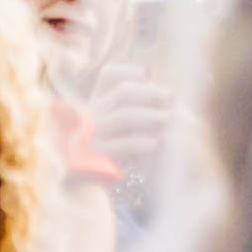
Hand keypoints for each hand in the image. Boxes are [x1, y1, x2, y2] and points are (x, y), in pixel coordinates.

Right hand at [86, 61, 174, 181]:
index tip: (149, 75)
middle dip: (152, 93)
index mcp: (97, 101)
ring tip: (168, 120)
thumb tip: (166, 94)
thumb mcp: (118, 125)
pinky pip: (122, 145)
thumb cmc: (107, 150)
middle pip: (124, 92)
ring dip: (151, 116)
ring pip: (125, 116)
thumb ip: (134, 108)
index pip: (109, 76)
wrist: (80, 180)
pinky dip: (141, 142)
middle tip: (171, 99)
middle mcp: (92, 113)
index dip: (130, 71)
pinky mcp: (96, 156)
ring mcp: (92, 134)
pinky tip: (156, 143)